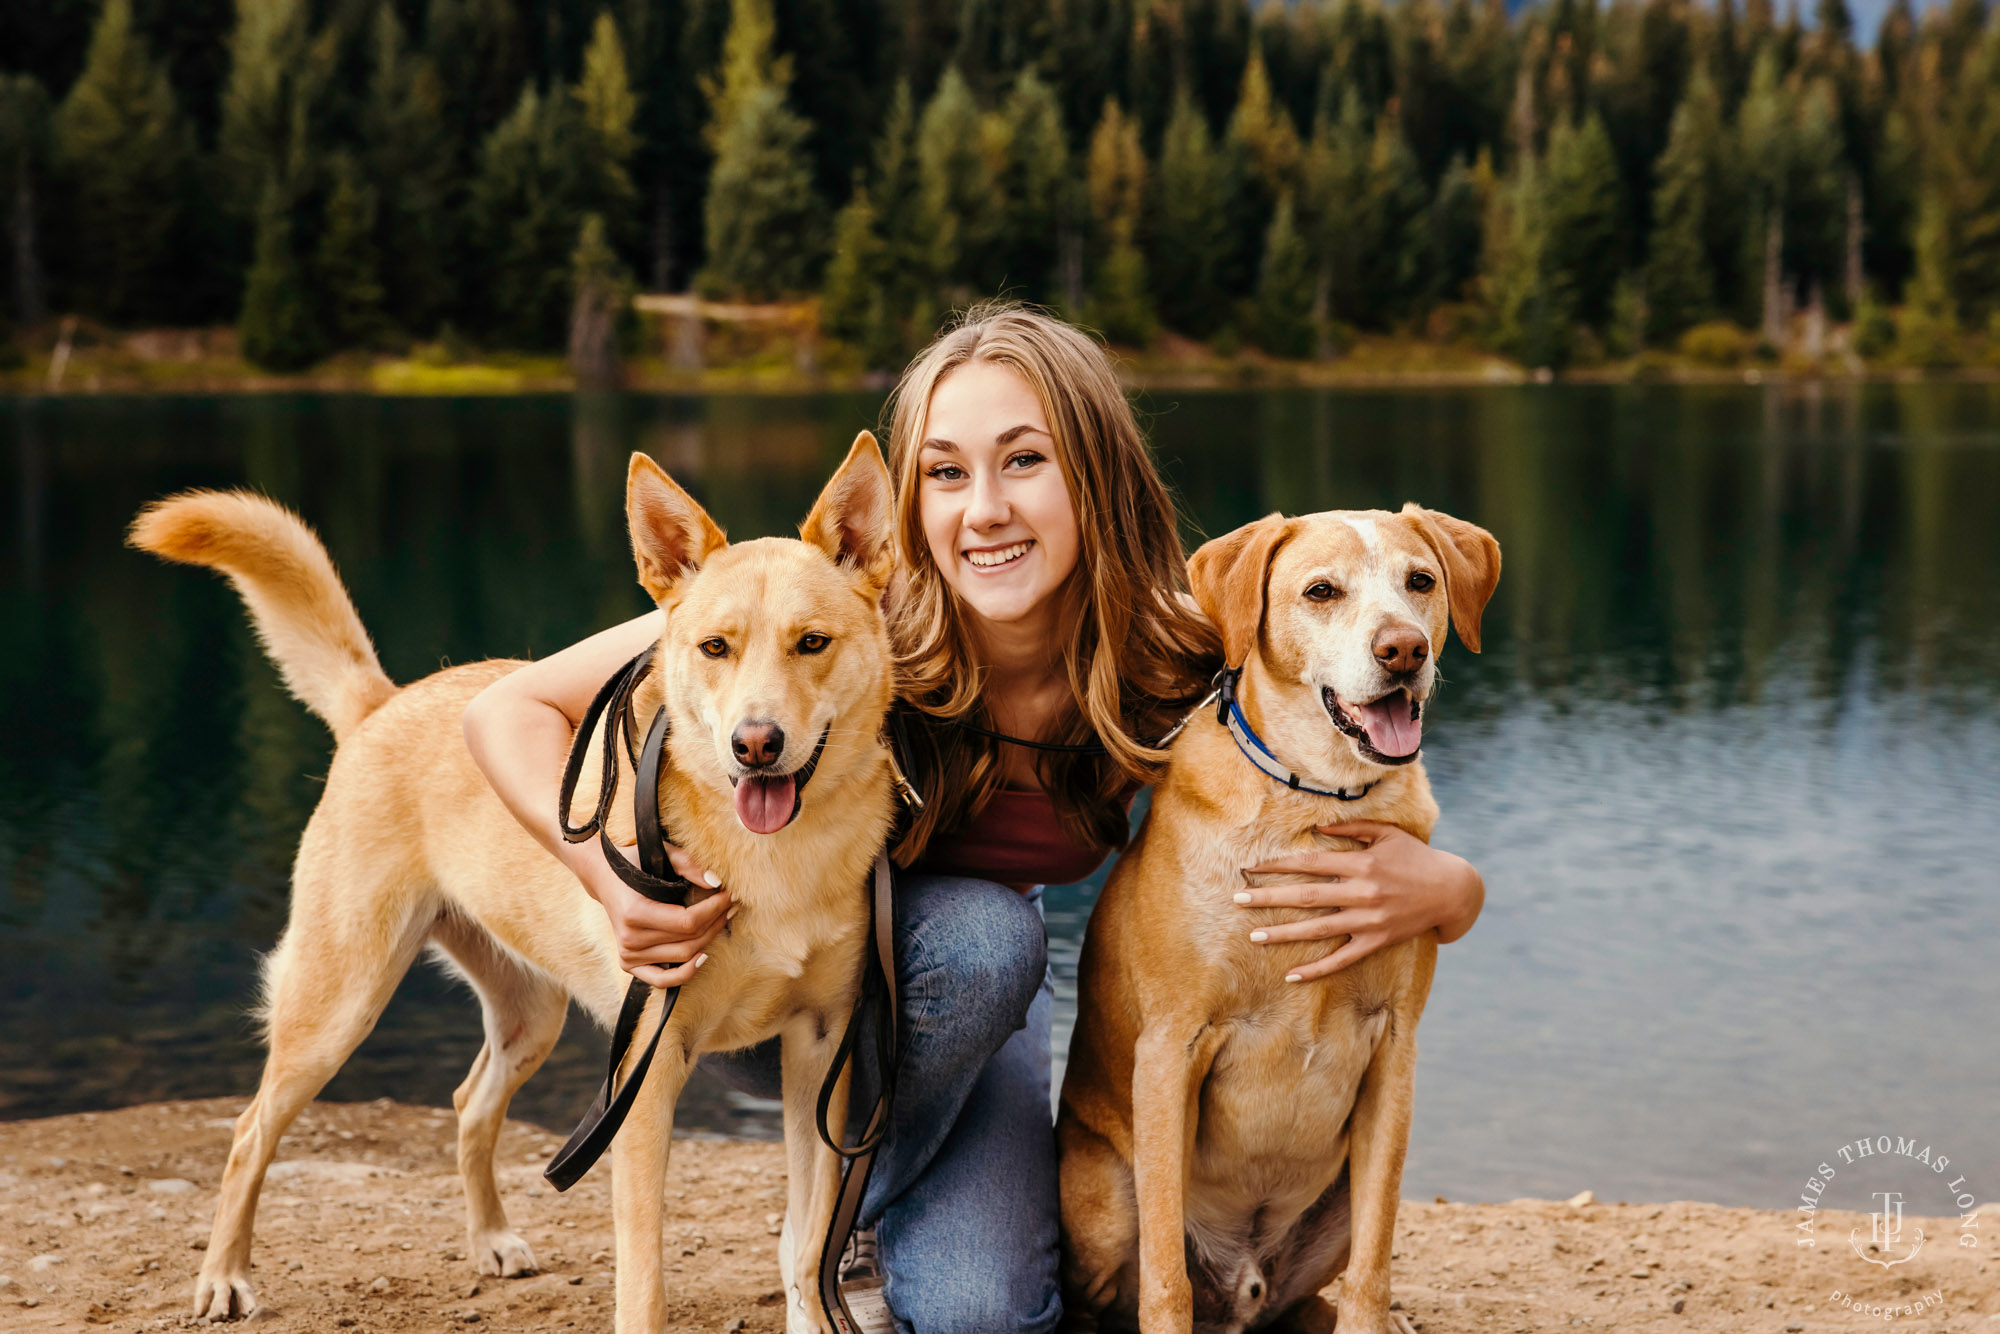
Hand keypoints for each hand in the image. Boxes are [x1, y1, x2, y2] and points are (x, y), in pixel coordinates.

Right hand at [582, 837, 732, 987]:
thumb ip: (688, 864)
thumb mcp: (660, 853)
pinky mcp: (628, 963)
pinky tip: (703, 957)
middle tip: (731, 906)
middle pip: (689, 941)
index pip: (688, 922)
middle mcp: (630, 939)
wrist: (604, 877)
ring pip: (683, 957)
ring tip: (722, 921)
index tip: (730, 895)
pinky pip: (662, 980)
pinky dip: (685, 974)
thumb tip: (716, 882)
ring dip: (708, 940)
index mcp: (634, 913)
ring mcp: (628, 954)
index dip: (715, 910)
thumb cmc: (635, 862)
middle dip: (716, 922)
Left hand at [1235, 820, 1483, 981]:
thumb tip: (1316, 828)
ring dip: (1284, 933)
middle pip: (1306, 896)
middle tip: (1238, 900)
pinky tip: (1291, 975)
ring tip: (1254, 935)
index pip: (1310, 863)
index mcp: (1361, 863)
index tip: (1251, 867)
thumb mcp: (1387, 834)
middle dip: (1269, 897)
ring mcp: (1368, 920)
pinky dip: (1316, 969)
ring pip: (1318, 929)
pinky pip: (1342, 959)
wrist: (1452, 891)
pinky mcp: (1376, 941)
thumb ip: (1351, 829)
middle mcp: (1361, 892)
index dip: (1278, 865)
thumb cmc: (1416, 857)